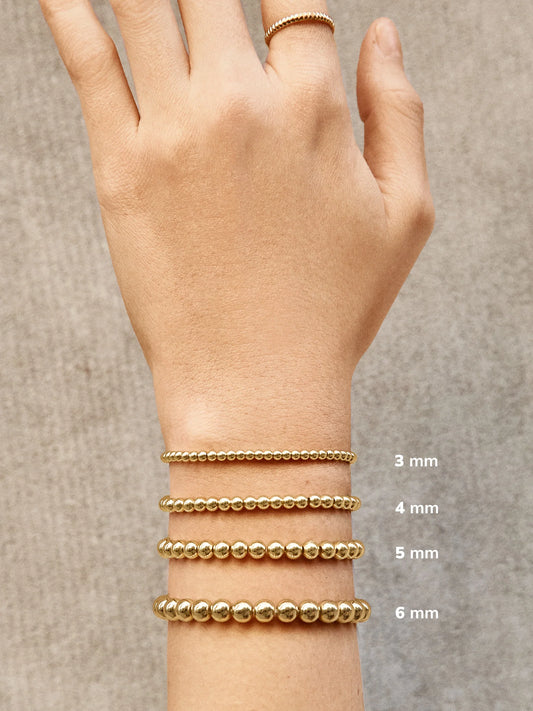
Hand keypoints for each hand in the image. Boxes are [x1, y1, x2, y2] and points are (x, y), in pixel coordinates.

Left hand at [39, 2, 433, 440]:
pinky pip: (87, 60)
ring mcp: (175, 130)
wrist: (256, 385)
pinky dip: (66, 8)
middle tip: (200, 2)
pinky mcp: (120, 167)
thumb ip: (400, 114)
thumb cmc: (336, 309)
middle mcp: (242, 103)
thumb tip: (382, 34)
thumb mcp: (406, 215)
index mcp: (314, 109)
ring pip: (146, 3)